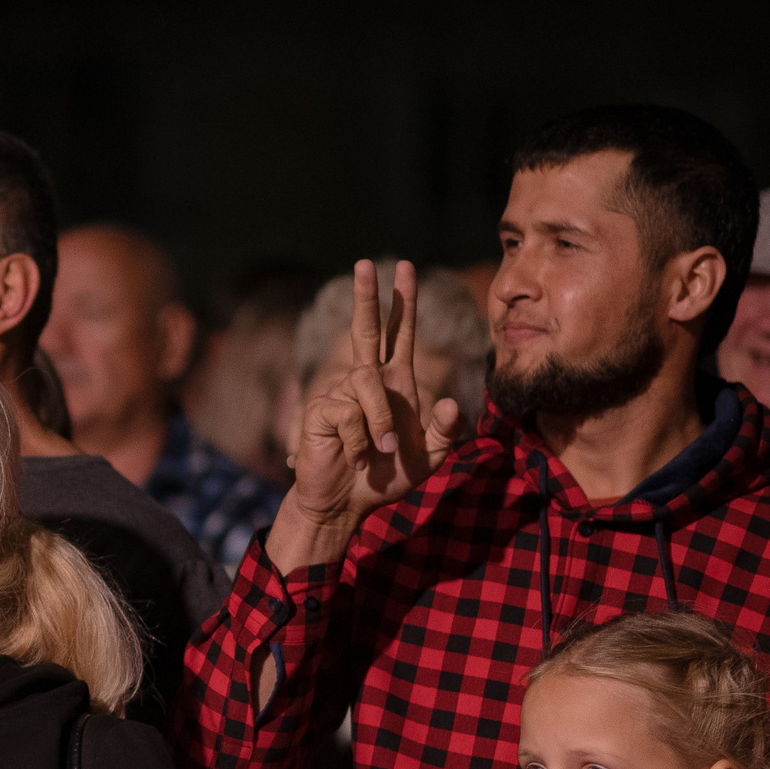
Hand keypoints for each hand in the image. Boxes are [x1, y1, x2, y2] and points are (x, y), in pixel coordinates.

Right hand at [270, 260, 463, 571]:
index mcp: (395, 384)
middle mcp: (367, 381)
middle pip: (366, 329)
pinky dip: (358, 440)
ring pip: (366, 385)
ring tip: (379, 451)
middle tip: (365, 263)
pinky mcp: (322, 411)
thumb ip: (444, 431)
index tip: (405, 268)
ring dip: (379, 424)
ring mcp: (340, 393)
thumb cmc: (386, 479)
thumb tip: (447, 401)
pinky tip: (353, 456)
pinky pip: (348, 413)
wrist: (347, 504)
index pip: (400, 335)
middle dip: (367, 296)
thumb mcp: (429, 457)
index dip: (403, 303)